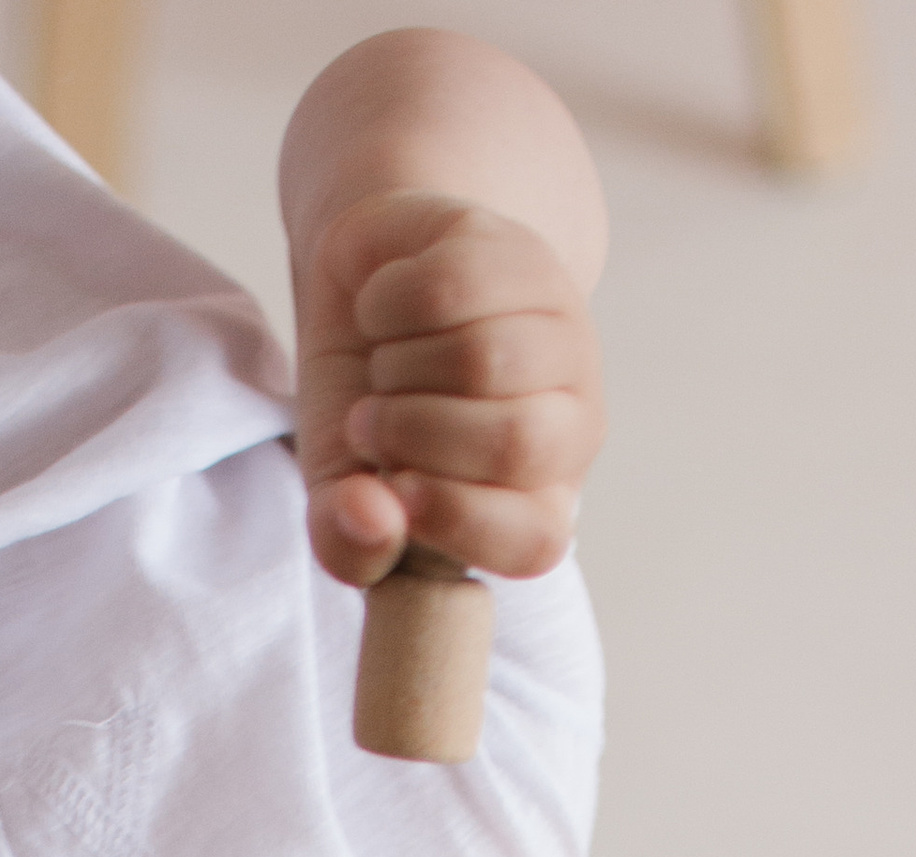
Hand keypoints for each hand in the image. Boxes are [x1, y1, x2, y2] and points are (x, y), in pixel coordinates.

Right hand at [295, 190, 603, 591]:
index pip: (538, 540)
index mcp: (540, 507)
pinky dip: (387, 303)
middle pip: (514, 442)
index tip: (394, 492)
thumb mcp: (342, 494)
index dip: (458, 521)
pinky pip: (449, 286)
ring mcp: (563, 335)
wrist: (366, 297)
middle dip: (412, 434)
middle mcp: (573, 429)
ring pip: (483, 359)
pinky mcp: (523, 256)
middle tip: (371, 423)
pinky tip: (386, 309)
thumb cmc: (370, 411)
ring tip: (383, 368)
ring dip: (397, 367)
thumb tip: (376, 521)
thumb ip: (348, 542)